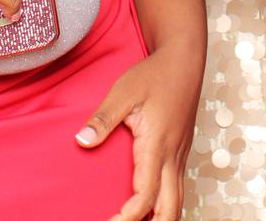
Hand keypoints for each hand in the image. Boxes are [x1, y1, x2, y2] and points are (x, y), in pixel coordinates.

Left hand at [76, 44, 203, 220]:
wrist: (184, 60)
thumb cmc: (154, 74)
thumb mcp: (123, 92)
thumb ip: (103, 119)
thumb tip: (81, 141)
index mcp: (156, 145)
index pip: (146, 195)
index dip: (129, 216)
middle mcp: (173, 156)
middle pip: (171, 209)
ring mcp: (180, 155)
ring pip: (179, 200)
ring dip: (163, 218)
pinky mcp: (182, 151)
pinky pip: (179, 187)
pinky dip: (168, 204)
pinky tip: (154, 208)